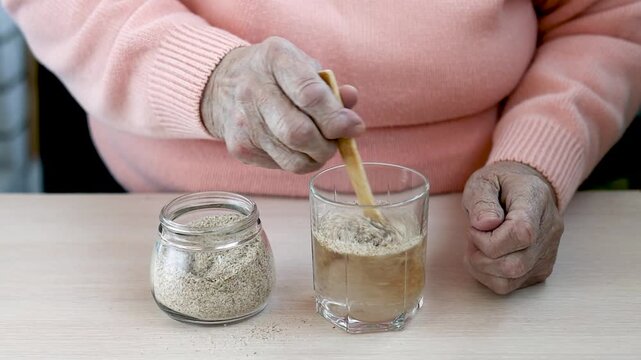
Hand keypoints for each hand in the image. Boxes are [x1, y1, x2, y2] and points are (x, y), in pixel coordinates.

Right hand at [200, 36, 363, 172]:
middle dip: (327, 144)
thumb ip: (329, 86)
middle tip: (336, 142)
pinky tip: (295, 147)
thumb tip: (351, 101)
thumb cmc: (275, 75)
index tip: (354, 127)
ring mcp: (243, 122)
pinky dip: (297, 161)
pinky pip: (281, 166)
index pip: (309, 95)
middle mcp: (253, 89)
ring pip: (293, 158)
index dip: (337, 118)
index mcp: (275, 59)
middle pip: (299, 133)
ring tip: (319, 146)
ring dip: (316, 157)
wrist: (222, 85)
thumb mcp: (302, 66)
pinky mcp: (240, 148)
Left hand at [462, 161, 563, 294]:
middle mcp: (549, 230)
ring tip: (478, 245)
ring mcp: (547, 253)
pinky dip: (488, 275)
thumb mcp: (484, 181)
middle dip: (481, 255)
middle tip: (473, 236)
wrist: (524, 188)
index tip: (476, 226)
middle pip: (515, 264)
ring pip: (510, 280)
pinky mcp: (540, 269)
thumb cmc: (501, 184)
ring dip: (482, 267)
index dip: (490, 239)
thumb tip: (485, 224)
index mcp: (536, 201)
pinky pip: (510, 286)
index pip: (521, 234)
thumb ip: (482, 200)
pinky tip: (485, 256)